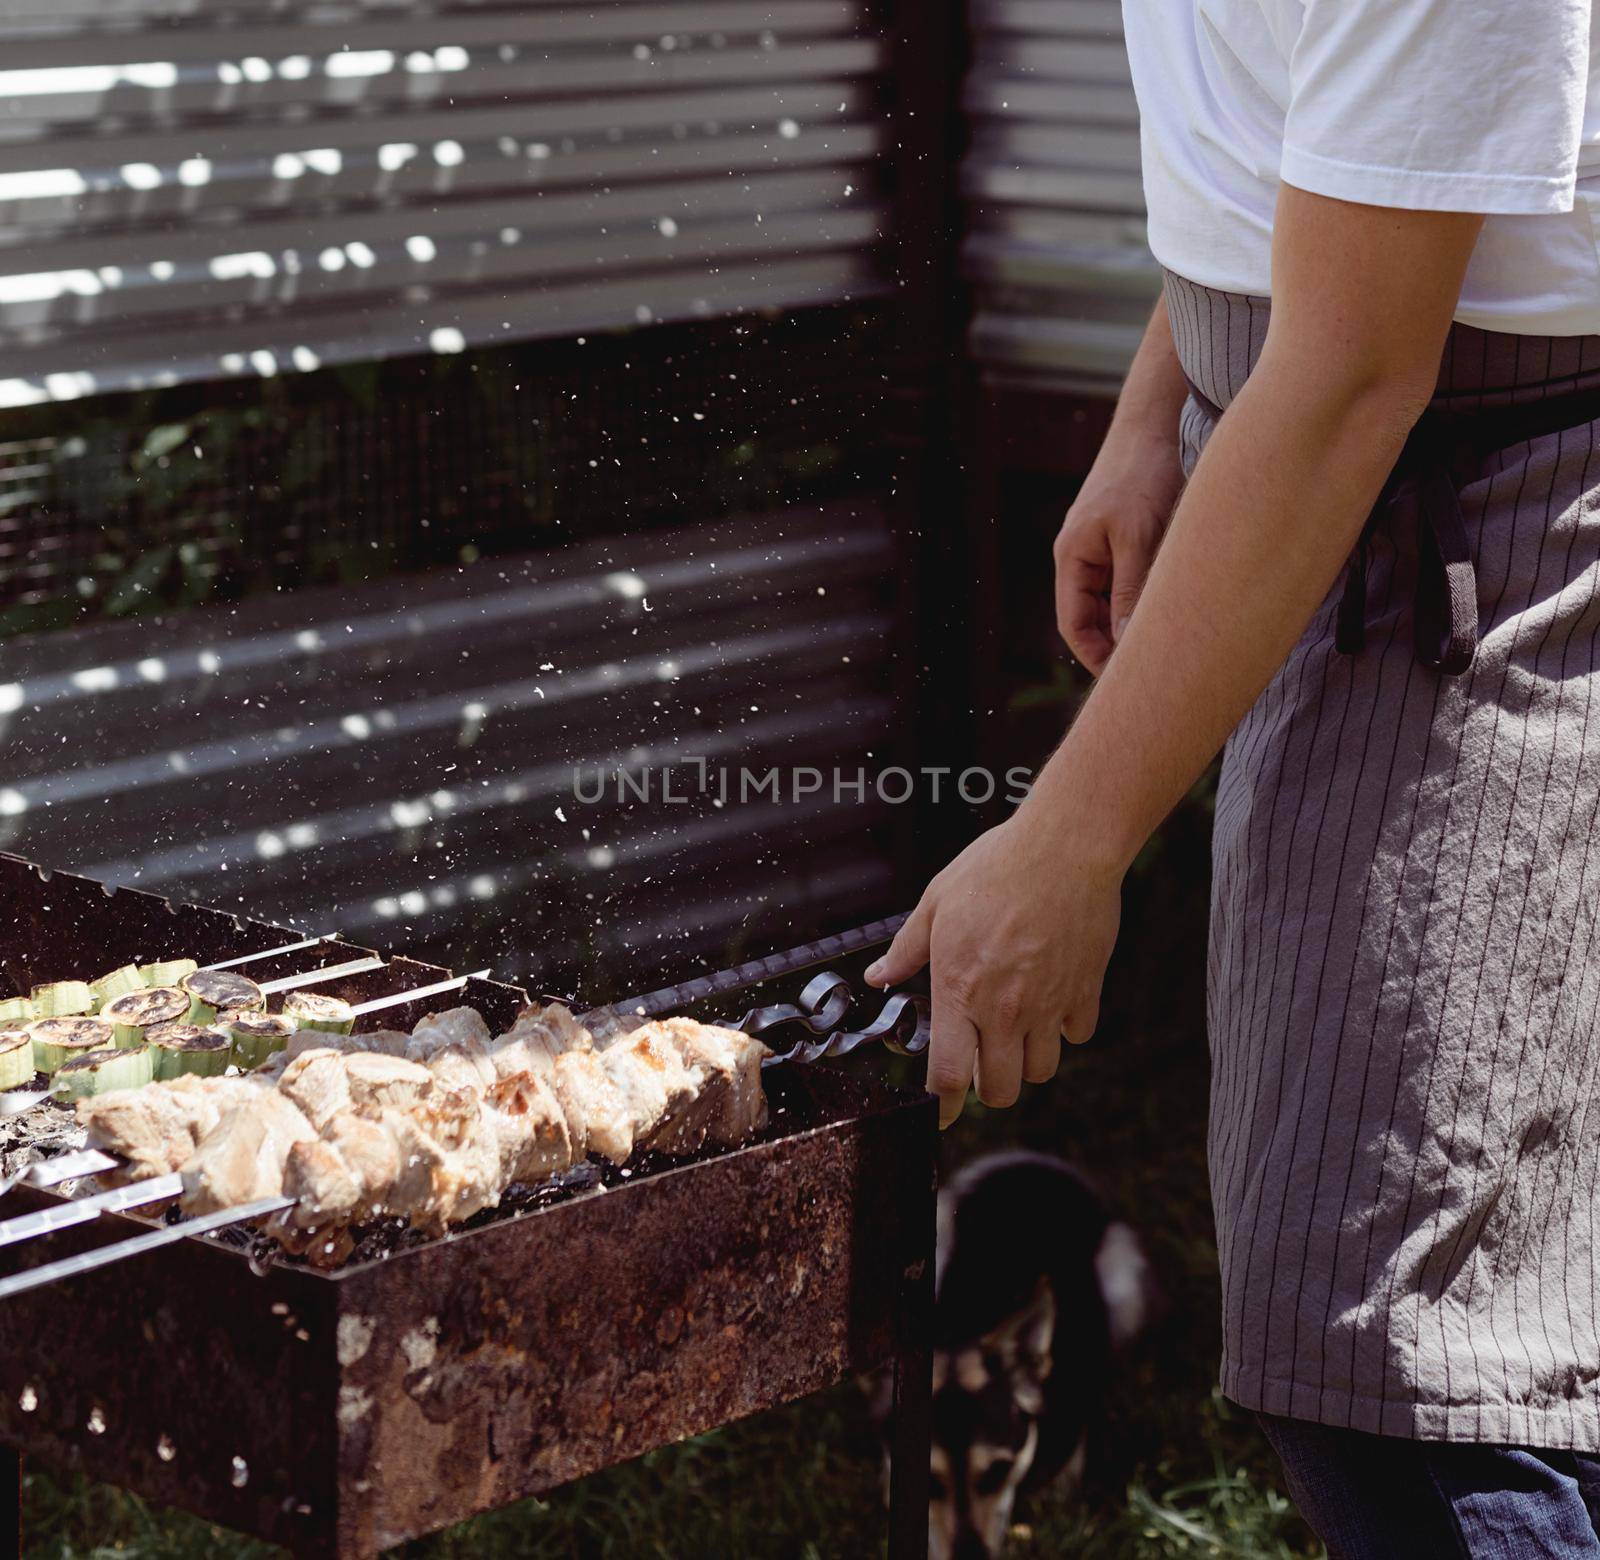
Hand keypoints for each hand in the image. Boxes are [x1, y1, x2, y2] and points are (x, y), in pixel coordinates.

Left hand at [864, 812, 1122, 1127]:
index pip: (947, 1075)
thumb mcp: (936, 904)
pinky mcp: (1084, 992)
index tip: (938, 1113)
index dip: (941, 1106)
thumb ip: (907, 950)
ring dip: (1024, 1063)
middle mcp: (1004, 1009)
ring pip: (1040, 1072)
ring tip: (1014, 1033)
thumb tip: (878, 977)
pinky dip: (1064, 1031)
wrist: (1064, 848)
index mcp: (959, 990)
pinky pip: (1077, 1037)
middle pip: (999, 1090)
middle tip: (978, 1062)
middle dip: (985, 1088)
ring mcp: (1048, 1005)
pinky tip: (1051, 1004)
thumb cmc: (996, 869)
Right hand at [1054, 433, 1182, 674]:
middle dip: (1115, 647)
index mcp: (1072, 557)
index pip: (1073, 625)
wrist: (1154, 425)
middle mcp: (1081, 557)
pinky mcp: (1126, 539)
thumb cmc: (1143, 474)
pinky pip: (1131, 582)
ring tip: (1169, 646)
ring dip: (1134, 623)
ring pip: (1113, 602)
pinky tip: (1175, 609)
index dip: (1096, 657)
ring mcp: (1102, 548)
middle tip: (1152, 673)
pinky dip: (1147, 600)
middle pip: (1091, 619)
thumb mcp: (1139, 535)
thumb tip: (1128, 641)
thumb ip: (1130, 589)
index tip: (1128, 679)